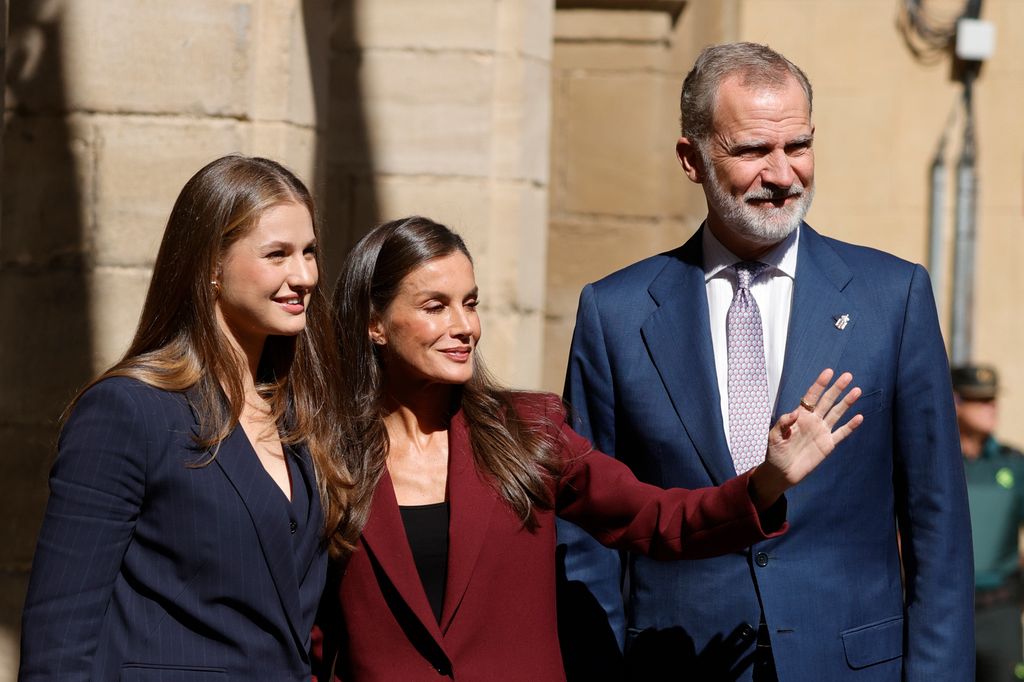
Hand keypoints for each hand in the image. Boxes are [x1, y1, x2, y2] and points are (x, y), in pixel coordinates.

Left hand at [749, 369, 863, 508]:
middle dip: (837, 388)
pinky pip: (841, 433)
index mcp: (800, 416)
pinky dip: (850, 426)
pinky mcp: (828, 445)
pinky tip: (859, 417)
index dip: (820, 384)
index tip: (829, 372)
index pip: (811, 396)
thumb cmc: (775, 452)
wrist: (782, 472)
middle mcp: (813, 421)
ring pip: (837, 413)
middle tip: (848, 376)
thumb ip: (783, 423)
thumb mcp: (774, 436)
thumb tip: (795, 413)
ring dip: (847, 403)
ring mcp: (822, 432)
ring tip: (857, 390)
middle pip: (827, 401)